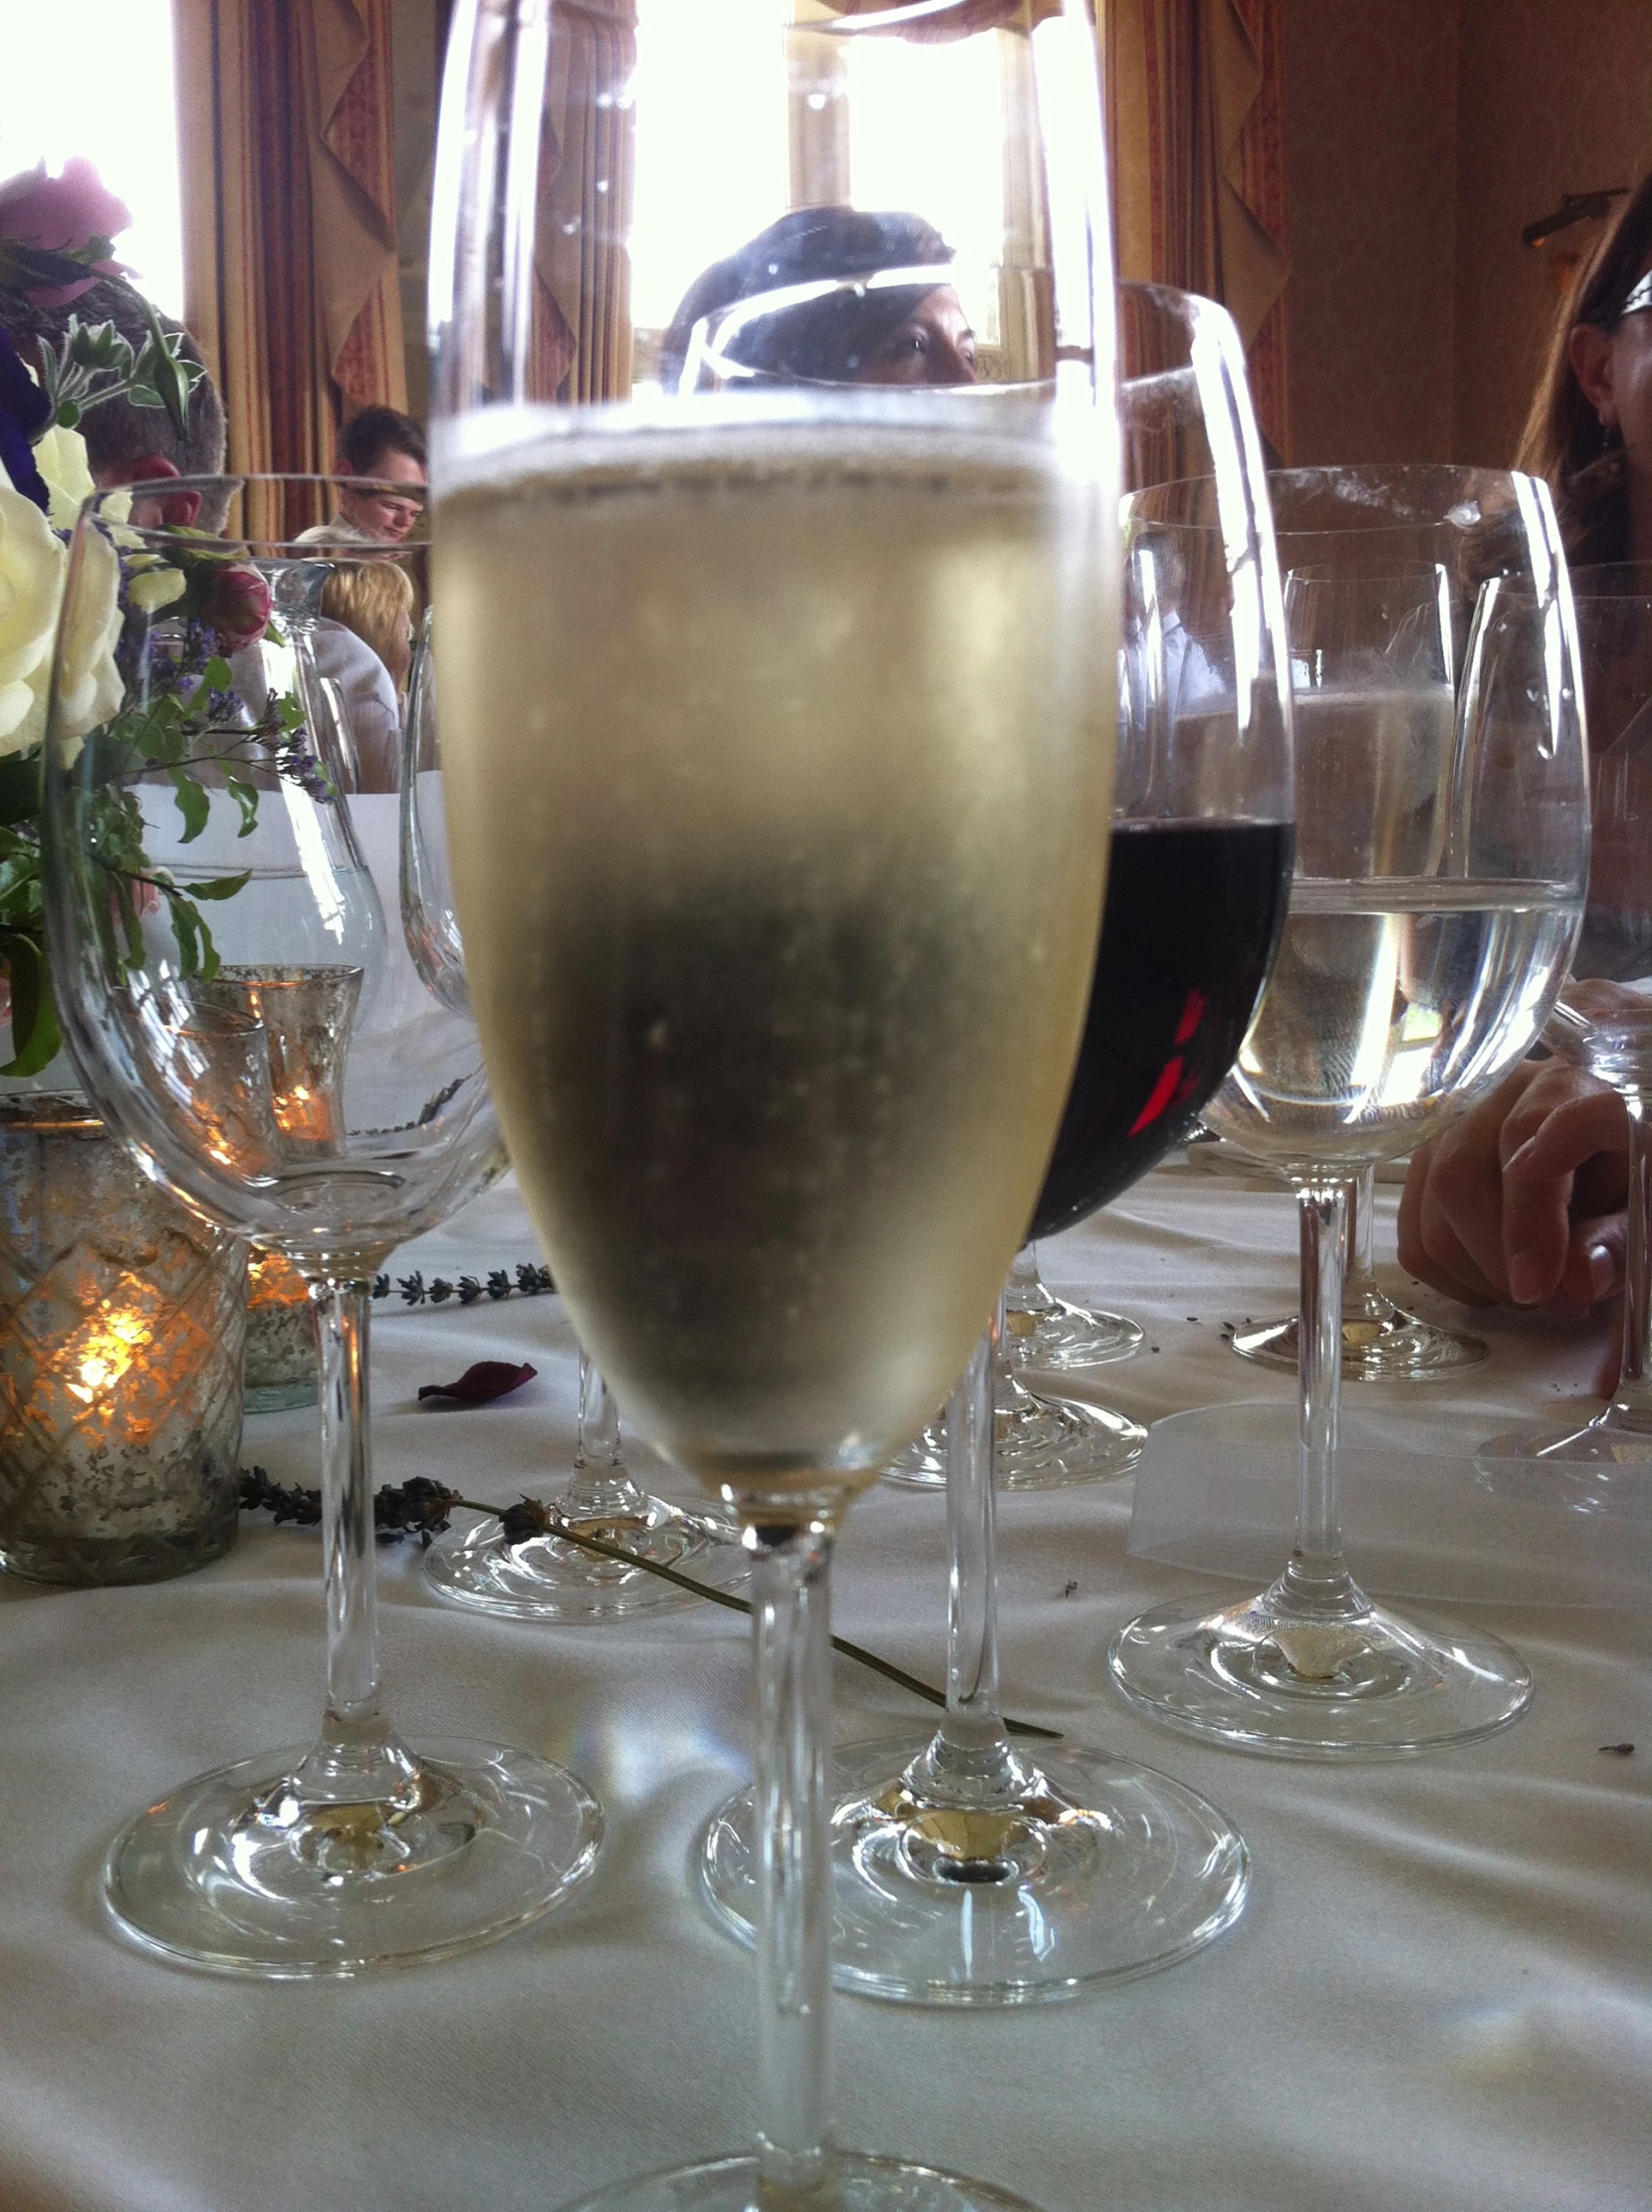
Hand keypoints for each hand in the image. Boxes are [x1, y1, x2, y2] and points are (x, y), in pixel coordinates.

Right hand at [1397, 1058, 1629, 1315]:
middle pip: (1462, 1174)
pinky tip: (1496, 1277)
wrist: (1589, 1157)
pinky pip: (1413, 1237)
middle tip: (1552, 1302)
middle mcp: (1498, 1091)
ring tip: (1534, 1289)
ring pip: (1432, 1209)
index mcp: (1571, 1088)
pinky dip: (1452, 1278)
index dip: (1530, 1206)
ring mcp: (1450, 1125)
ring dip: (1479, 1273)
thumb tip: (1578, 1281)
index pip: (1535, 1126)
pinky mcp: (1421, 1162)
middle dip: (1501, 1258)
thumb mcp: (1640, 1208)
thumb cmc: (1618, 1178)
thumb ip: (1619, 1241)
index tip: (1537, 1280)